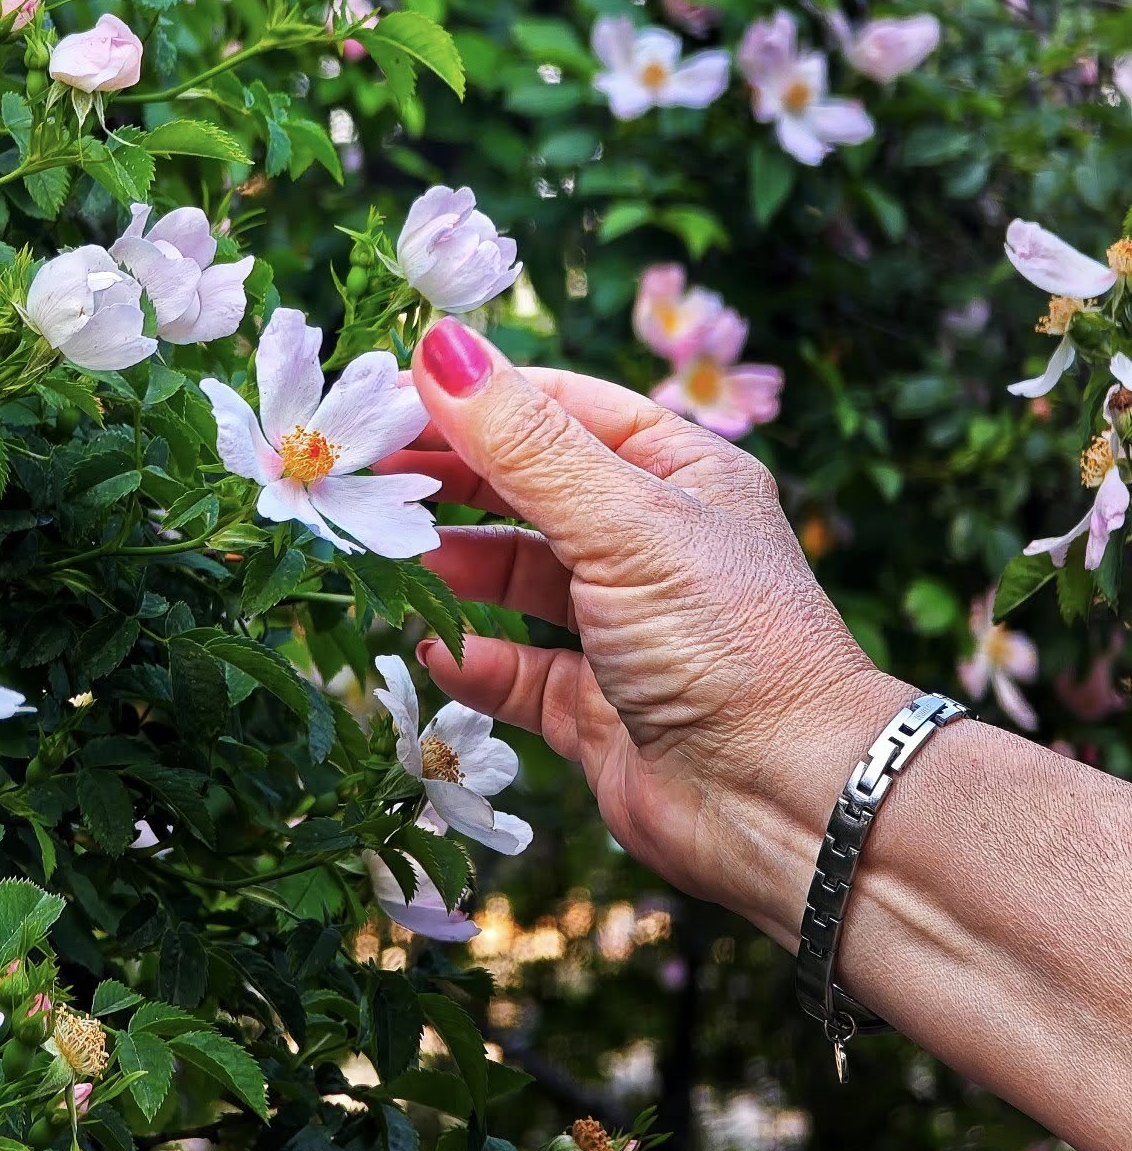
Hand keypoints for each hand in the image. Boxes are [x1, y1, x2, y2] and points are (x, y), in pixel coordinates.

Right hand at [383, 318, 911, 945]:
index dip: (474, 395)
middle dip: (449, 477)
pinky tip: (432, 646)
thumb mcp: (622, 521)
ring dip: (453, 562)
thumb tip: (440, 345)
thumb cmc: (730, 642)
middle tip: (362, 469)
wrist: (788, 805)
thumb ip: (522, 442)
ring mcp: (622, 625)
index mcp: (679, 472)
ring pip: (516, 575)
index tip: (386, 396)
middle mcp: (652, 541)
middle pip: (528, 487)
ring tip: (384, 549)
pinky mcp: (597, 706)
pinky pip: (515, 669)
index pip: (559, 406)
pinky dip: (472, 657)